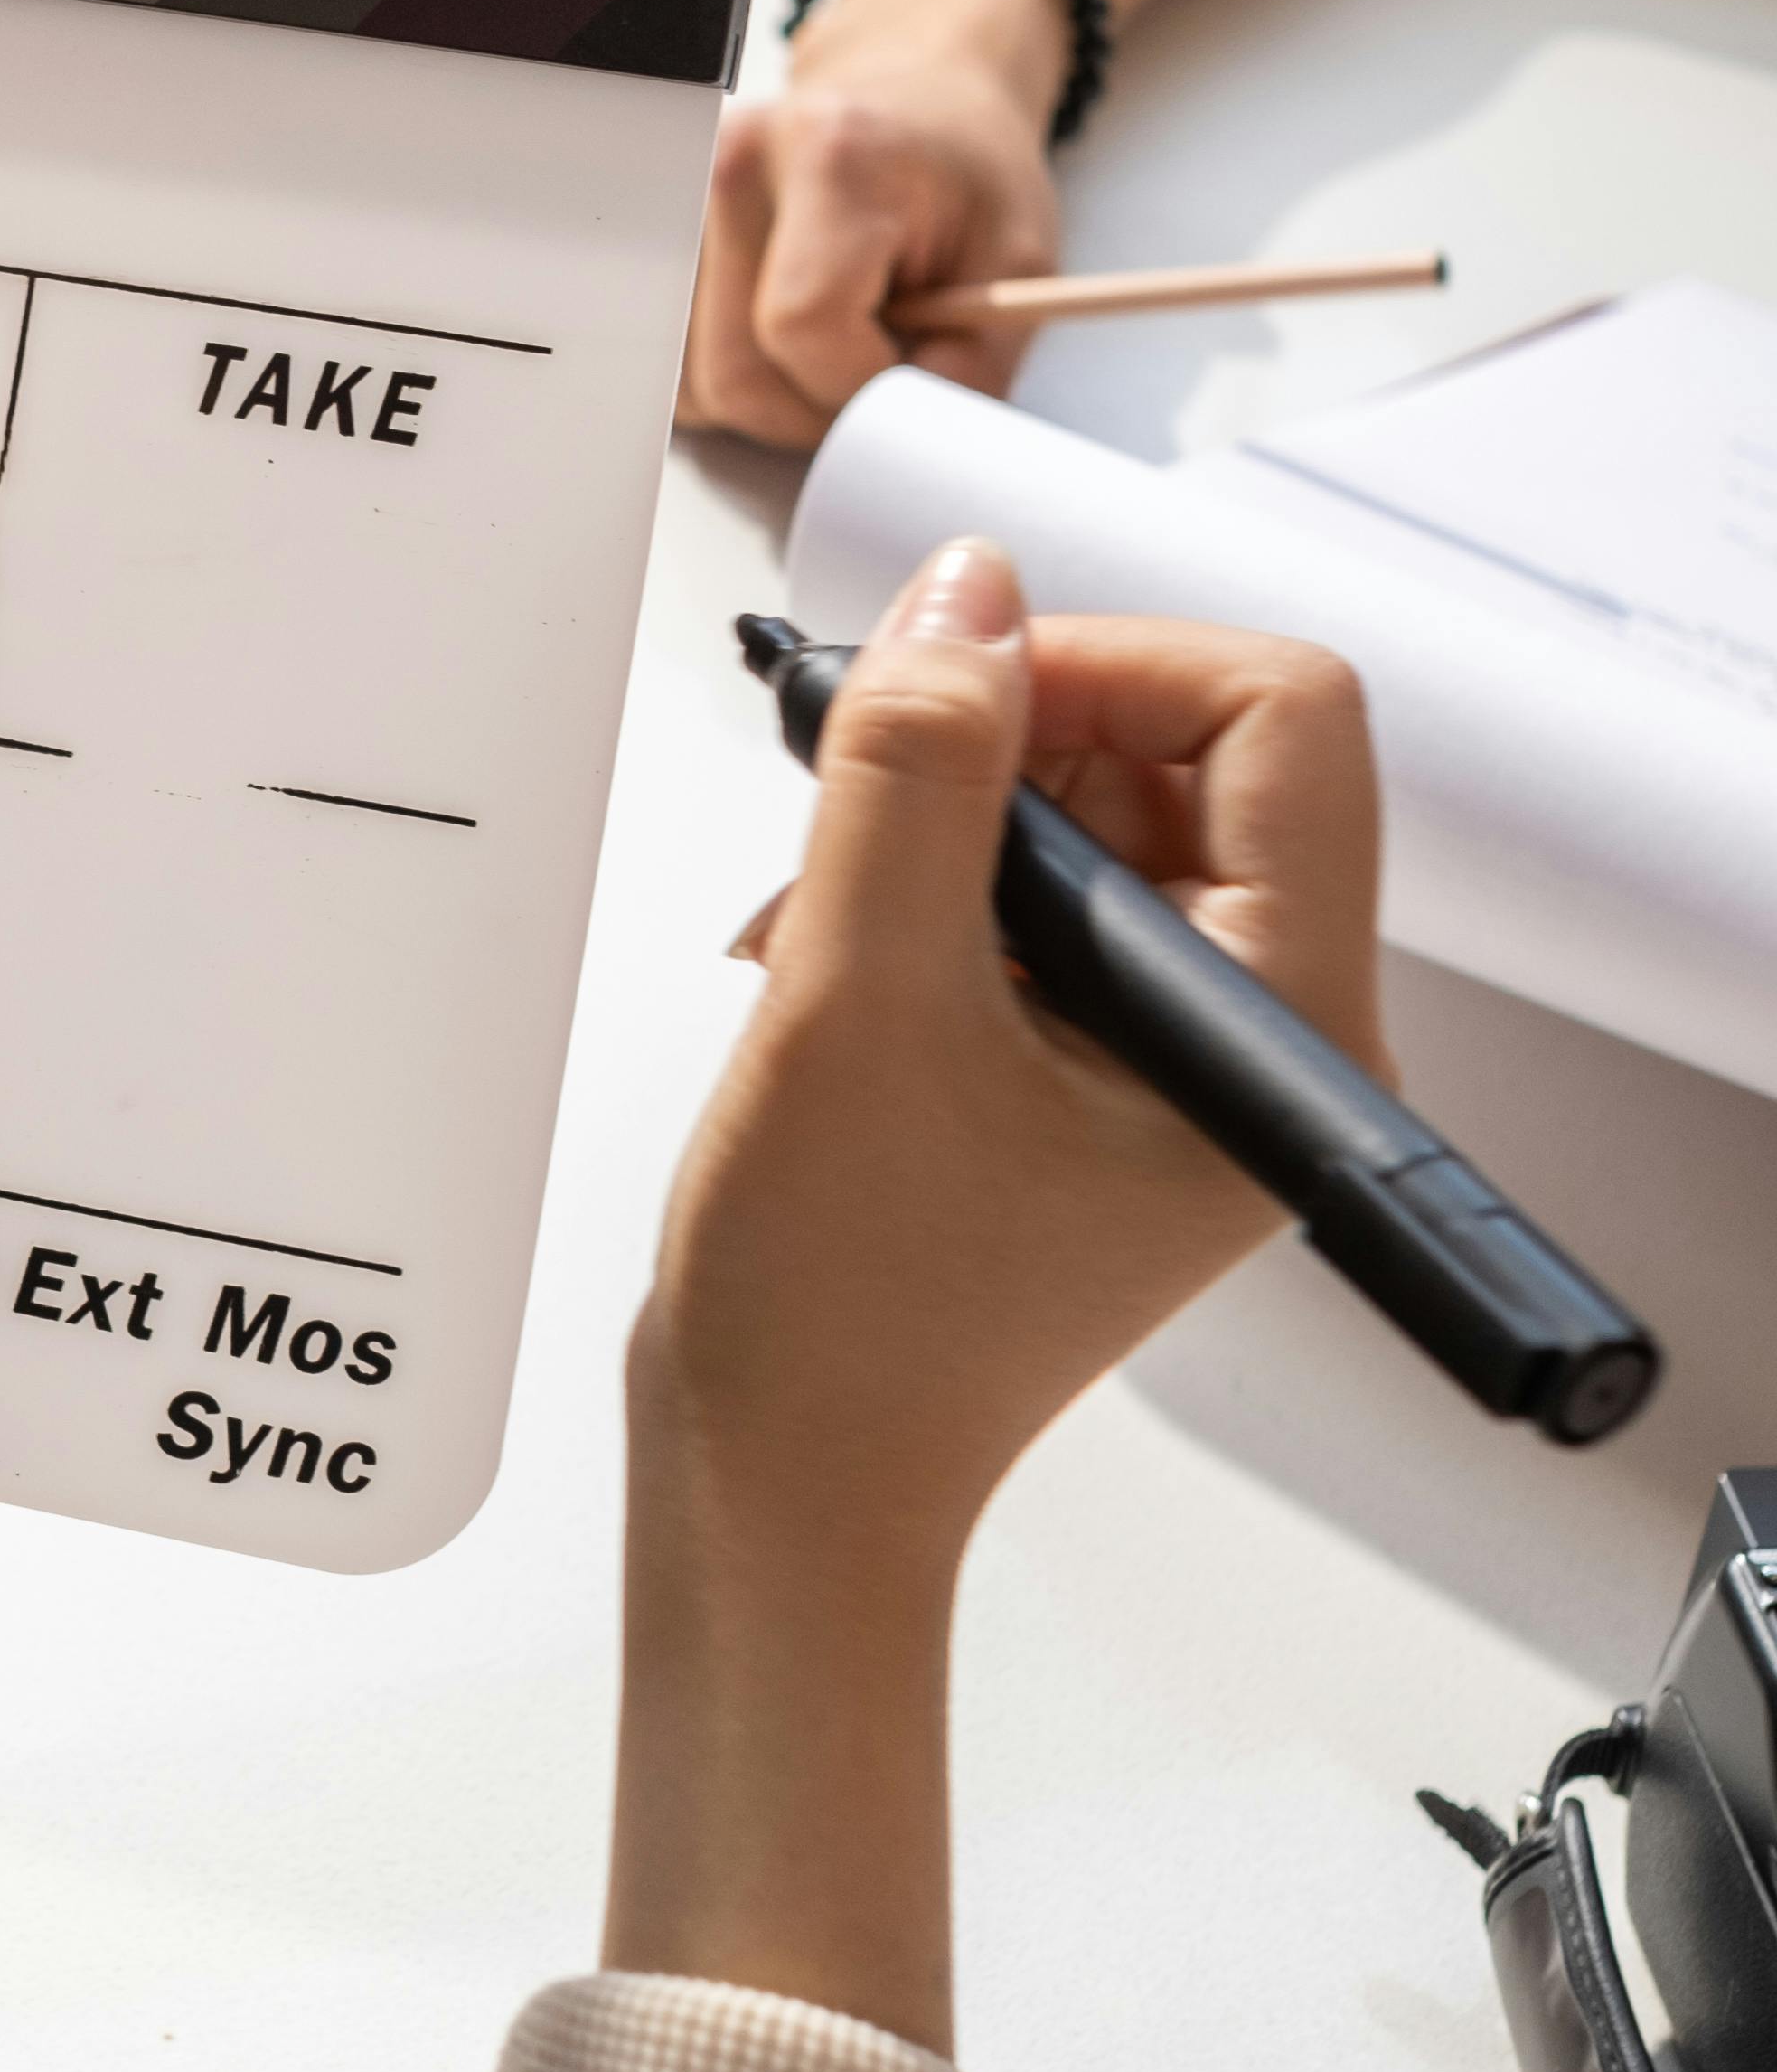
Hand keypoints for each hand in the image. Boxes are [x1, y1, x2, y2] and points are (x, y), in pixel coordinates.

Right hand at [604, 537, 1383, 2044]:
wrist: (784, 1478)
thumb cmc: (840, 1303)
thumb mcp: (860, 992)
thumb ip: (922, 768)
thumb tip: (968, 593)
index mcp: (1287, 1033)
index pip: (1282, 721)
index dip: (1113, 663)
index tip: (955, 696)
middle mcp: (1271, 1037)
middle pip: (1195, 752)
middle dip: (1013, 744)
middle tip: (859, 802)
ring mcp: (1186, 1056)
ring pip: (1106, 811)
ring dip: (951, 819)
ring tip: (821, 920)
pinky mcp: (1102, 1068)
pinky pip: (1049, 893)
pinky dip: (931, 884)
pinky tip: (827, 957)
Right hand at [680, 0, 1064, 448]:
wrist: (914, 99)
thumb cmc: (964, 174)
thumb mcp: (1017, 262)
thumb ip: (969, 368)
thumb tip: (908, 455)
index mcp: (829, 155)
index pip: (802, 326)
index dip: (858, 381)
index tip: (907, 359)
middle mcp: (730, 169)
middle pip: (737, 372)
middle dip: (815, 410)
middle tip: (876, 368)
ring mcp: (677, 206)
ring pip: (695, 387)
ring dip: (771, 404)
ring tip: (833, 347)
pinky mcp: (652, 245)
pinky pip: (672, 372)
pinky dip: (732, 385)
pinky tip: (783, 342)